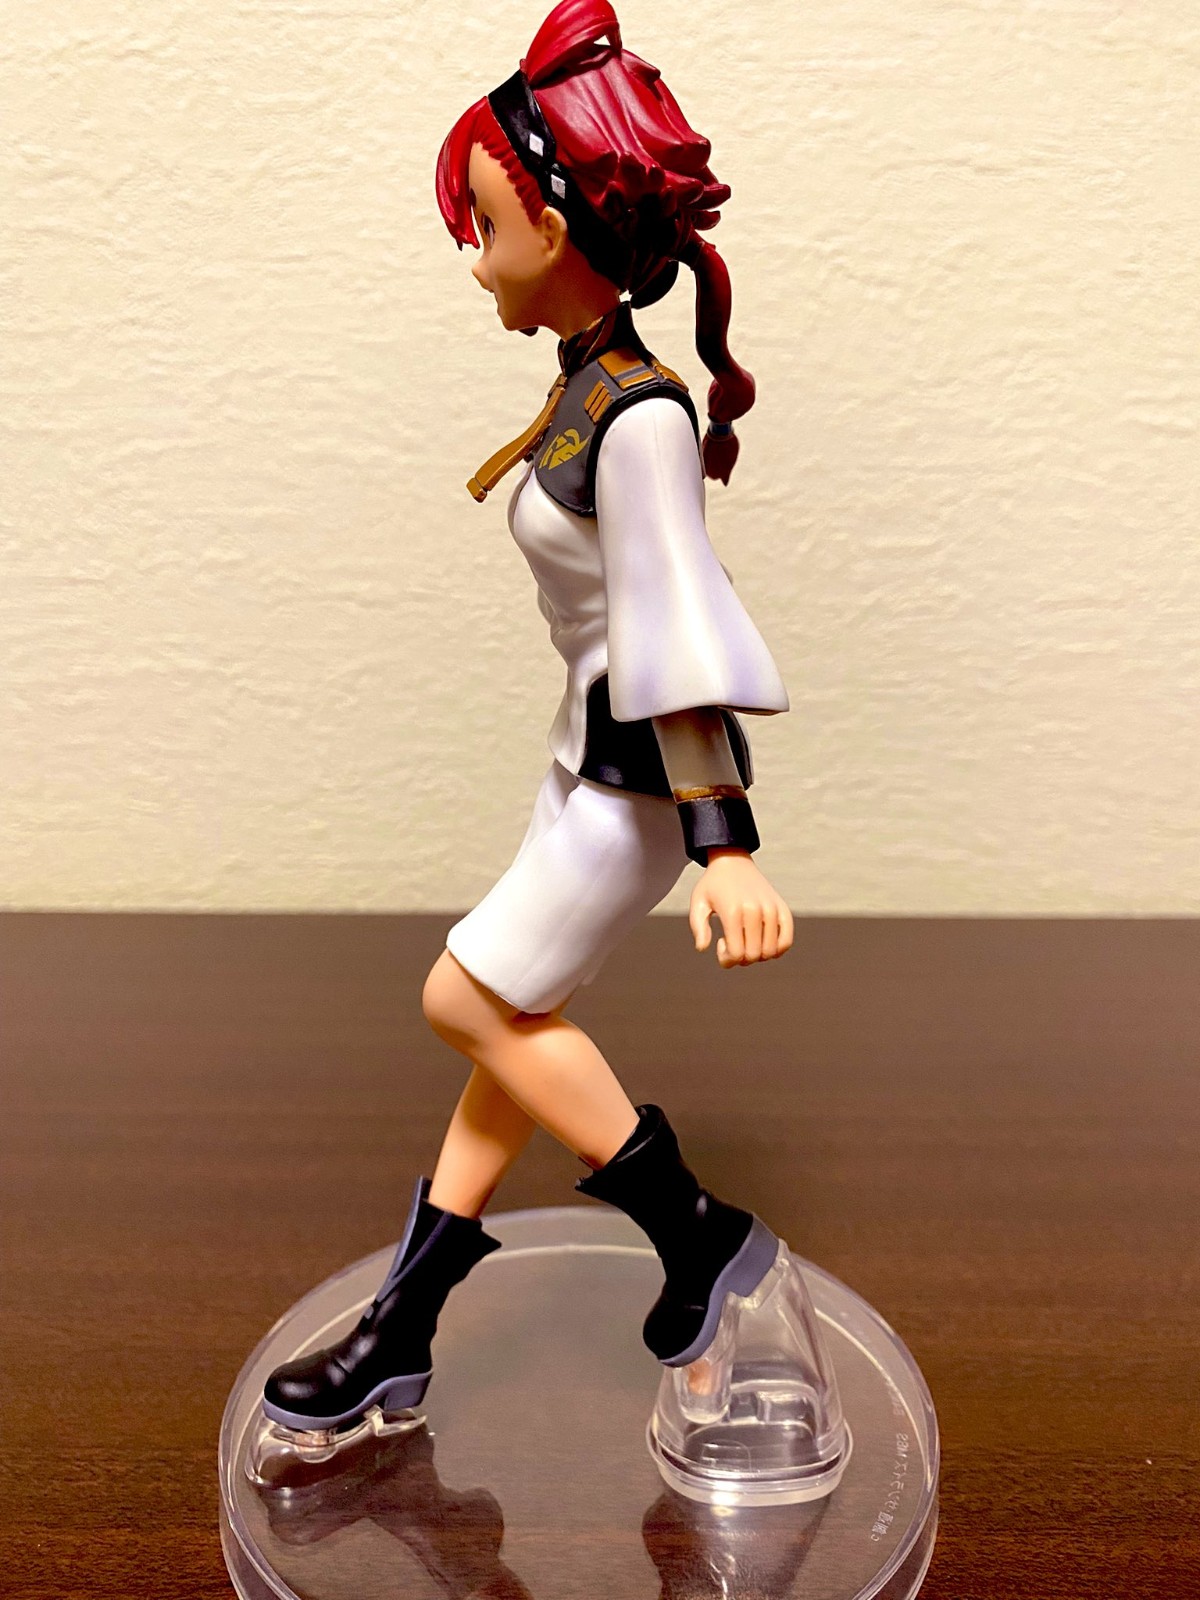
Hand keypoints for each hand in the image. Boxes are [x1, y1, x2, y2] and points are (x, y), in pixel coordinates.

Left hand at [689, 849, 793, 967]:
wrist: (733, 861)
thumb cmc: (713, 885)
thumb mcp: (699, 902)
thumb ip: (698, 927)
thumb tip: (703, 948)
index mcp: (733, 911)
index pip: (736, 954)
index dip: (727, 959)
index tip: (721, 944)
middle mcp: (755, 910)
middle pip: (754, 955)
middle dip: (741, 958)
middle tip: (733, 942)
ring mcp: (771, 909)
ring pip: (771, 952)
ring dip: (757, 955)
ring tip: (747, 941)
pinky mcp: (783, 909)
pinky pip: (787, 941)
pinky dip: (776, 950)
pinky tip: (763, 942)